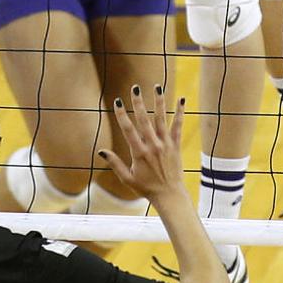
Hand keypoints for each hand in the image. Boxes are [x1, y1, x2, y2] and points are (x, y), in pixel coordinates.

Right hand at [97, 85, 184, 203]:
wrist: (169, 195)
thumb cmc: (146, 188)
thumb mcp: (127, 179)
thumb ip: (114, 163)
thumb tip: (100, 151)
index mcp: (139, 153)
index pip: (128, 130)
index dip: (121, 115)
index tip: (117, 101)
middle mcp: (152, 146)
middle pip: (144, 120)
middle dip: (138, 103)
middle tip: (135, 88)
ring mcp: (165, 144)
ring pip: (161, 119)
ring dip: (159, 102)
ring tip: (157, 86)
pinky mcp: (175, 146)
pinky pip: (178, 126)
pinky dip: (180, 113)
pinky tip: (182, 100)